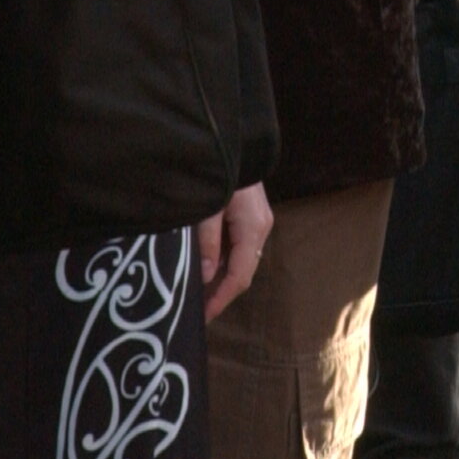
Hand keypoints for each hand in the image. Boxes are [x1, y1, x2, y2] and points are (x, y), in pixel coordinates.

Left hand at [196, 184, 271, 319]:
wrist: (235, 140)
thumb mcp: (208, 208)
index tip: (203, 317)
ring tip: (198, 294)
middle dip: (220, 293)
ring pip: (240, 260)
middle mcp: (261, 229)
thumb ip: (207, 243)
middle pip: (242, 271)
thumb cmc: (220, 171)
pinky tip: (205, 267)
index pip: (239, 277)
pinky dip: (222, 261)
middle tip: (197, 312)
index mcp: (253, 229)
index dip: (221, 299)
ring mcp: (258, 222)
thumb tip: (205, 277)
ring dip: (220, 277)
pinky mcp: (251, 215)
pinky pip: (237, 247)